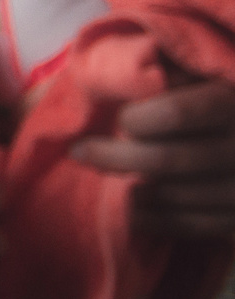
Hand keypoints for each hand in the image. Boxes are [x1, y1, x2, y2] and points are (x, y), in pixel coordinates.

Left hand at [73, 78, 234, 237]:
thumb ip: (159, 72)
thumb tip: (112, 77)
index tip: (117, 119)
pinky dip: (152, 219)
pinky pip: (190, 226)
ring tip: (101, 174)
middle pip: (166, 159)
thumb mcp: (194, 72)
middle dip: (113, 157)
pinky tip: (129, 207)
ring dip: (129, 190)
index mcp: (230, 100)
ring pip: (174, 195)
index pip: (175, 114)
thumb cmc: (208, 92)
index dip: (136, 119)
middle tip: (79, 152)